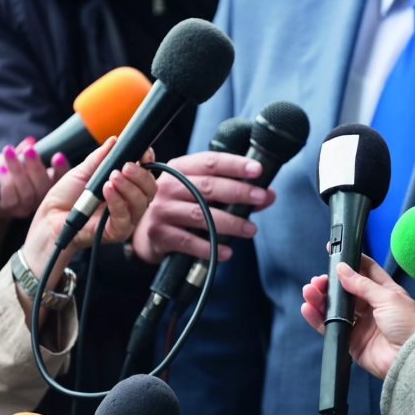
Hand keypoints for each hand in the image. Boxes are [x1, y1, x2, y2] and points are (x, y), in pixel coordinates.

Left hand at [0, 137, 69, 218]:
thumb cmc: (6, 175)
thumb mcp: (15, 160)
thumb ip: (23, 151)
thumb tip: (30, 141)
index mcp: (49, 184)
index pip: (61, 178)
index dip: (61, 168)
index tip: (58, 155)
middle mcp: (42, 198)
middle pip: (43, 185)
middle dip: (36, 166)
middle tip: (29, 149)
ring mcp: (26, 206)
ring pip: (27, 191)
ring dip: (17, 170)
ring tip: (9, 152)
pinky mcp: (10, 209)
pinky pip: (10, 197)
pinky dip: (6, 182)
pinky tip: (2, 169)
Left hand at [22, 137, 156, 289]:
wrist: (49, 218)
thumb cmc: (66, 197)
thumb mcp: (83, 171)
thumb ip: (100, 158)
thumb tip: (114, 140)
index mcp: (127, 187)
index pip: (147, 175)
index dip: (148, 162)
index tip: (143, 153)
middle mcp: (131, 203)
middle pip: (150, 189)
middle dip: (141, 175)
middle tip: (126, 166)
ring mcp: (126, 218)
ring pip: (141, 203)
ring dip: (129, 187)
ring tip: (113, 176)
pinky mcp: (116, 232)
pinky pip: (124, 217)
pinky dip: (117, 201)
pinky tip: (107, 189)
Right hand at [131, 152, 275, 263]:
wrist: (145, 232)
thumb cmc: (181, 206)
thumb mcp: (201, 192)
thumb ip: (235, 192)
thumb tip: (269, 195)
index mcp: (180, 168)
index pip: (210, 162)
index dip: (235, 164)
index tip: (257, 170)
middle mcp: (168, 186)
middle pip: (207, 186)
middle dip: (238, 192)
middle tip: (260, 197)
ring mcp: (162, 210)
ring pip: (201, 215)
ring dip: (230, 223)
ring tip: (251, 230)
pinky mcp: (160, 234)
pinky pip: (189, 242)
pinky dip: (211, 248)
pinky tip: (227, 252)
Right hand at [301, 254, 414, 379]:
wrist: (411, 359)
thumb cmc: (408, 325)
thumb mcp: (387, 297)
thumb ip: (362, 284)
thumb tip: (342, 269)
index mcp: (384, 291)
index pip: (365, 271)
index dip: (350, 261)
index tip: (334, 253)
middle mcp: (371, 306)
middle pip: (345, 290)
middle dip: (330, 283)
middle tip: (318, 280)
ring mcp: (360, 323)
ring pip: (335, 307)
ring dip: (320, 298)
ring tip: (309, 291)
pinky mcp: (351, 340)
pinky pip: (330, 327)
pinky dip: (317, 318)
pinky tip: (307, 308)